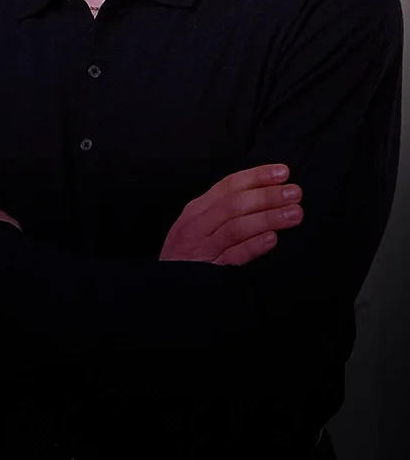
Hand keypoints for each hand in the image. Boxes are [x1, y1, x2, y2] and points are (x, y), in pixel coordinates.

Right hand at [159, 164, 302, 266]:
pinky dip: (253, 246)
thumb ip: (222, 210)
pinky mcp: (209, 271)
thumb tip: (262, 194)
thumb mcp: (197, 224)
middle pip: (235, 204)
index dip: (257, 176)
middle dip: (267, 196)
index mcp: (198, 209)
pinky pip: (234, 256)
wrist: (165, 287)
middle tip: (294, 193)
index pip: (229, 185)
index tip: (282, 172)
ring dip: (268, 218)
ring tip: (294, 213)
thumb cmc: (187, 252)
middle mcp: (198, 225)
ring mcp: (203, 248)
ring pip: (237, 227)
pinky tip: (272, 239)